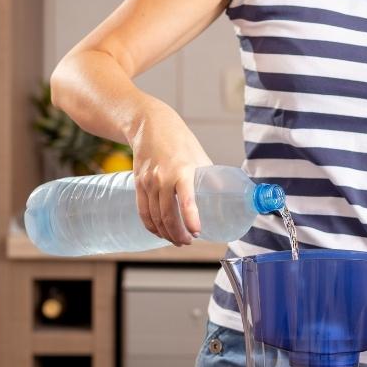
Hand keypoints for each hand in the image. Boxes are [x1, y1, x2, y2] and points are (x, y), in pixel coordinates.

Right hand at [128, 99, 211, 244]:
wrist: (150, 125)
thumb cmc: (180, 141)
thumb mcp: (201, 157)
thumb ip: (211, 178)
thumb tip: (228, 197)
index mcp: (182, 170)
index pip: (186, 200)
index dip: (191, 219)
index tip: (197, 232)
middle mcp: (162, 178)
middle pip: (168, 215)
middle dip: (178, 234)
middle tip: (189, 241)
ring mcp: (148, 182)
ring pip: (155, 217)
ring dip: (166, 234)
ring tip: (178, 240)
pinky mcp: (138, 184)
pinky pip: (143, 211)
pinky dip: (151, 226)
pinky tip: (159, 233)